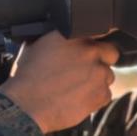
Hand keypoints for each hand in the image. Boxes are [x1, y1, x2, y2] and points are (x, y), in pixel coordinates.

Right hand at [0, 31, 118, 132]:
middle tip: (85, 70)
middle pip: (111, 53)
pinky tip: (78, 99)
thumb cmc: (27, 77)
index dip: (93, 43)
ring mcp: (98, 73)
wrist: (25, 104)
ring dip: (97, 80)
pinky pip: (105, 95)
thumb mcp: (36, 44)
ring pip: (108, 76)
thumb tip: (63, 37)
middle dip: (101, 60)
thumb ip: (57, 38)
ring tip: (77, 87)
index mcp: (74, 35)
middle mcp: (90, 51)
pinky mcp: (100, 94)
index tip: (88, 51)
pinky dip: (95, 98)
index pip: (99, 31)